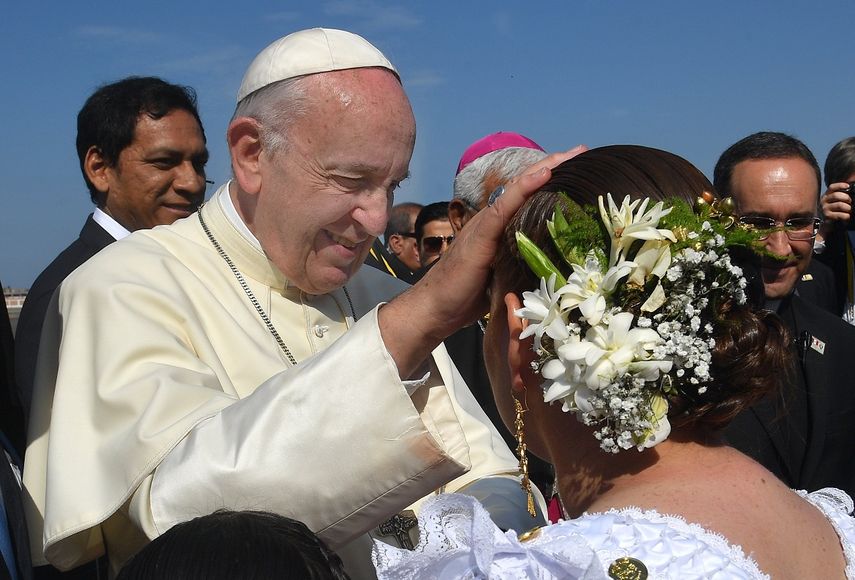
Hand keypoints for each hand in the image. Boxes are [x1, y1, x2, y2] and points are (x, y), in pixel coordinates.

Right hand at [380, 148, 583, 376]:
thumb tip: (549, 271)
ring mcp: (485, 225)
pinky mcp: (480, 235)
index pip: (527, 197)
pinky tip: (543, 174)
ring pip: (518, 189)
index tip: (577, 167)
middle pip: (525, 186)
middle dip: (554, 166)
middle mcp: (492, 220)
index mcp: (499, 229)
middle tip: (582, 150)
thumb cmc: (466, 298)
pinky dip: (524, 187)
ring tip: (571, 155)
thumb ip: (520, 266)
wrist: (434, 309)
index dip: (551, 180)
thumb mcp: (502, 278)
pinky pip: (504, 206)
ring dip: (545, 169)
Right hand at [820, 182, 851, 236]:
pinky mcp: (827, 217)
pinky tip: (846, 217)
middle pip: (836, 195)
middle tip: (850, 202)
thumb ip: (838, 197)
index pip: (832, 187)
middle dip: (846, 198)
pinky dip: (846, 216)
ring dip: (848, 208)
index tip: (848, 186)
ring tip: (848, 211)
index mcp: (826, 196)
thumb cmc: (832, 212)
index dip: (840, 185)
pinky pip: (841, 215)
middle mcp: (823, 201)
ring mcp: (824, 209)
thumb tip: (849, 192)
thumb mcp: (833, 203)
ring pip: (840, 205)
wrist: (824, 226)